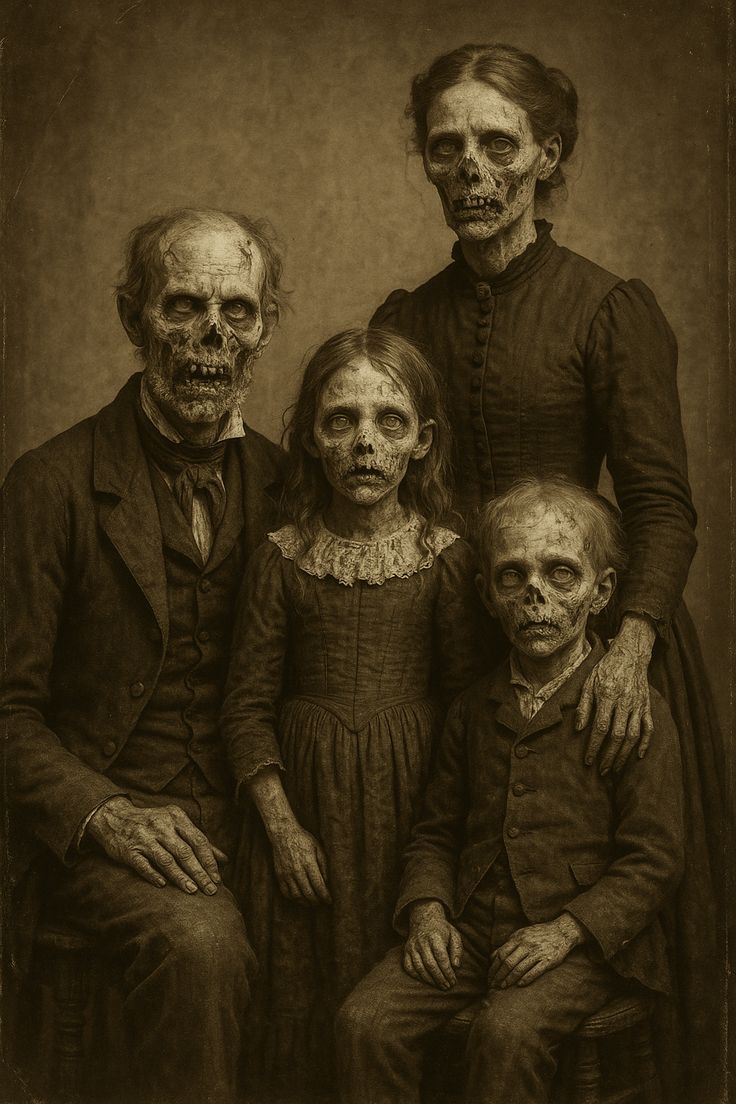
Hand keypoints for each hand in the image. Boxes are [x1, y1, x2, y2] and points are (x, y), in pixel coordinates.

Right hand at [87, 796, 226, 893]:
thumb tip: (224, 860)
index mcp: (176, 817)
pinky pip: (142, 864)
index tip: (218, 879)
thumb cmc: (153, 824)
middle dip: (199, 872)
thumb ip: (199, 841)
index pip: (198, 840)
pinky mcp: (129, 850)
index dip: (209, 860)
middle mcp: (161, 825)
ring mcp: (144, 837)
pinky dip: (153, 874)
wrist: (115, 818)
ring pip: (166, 859)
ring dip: (180, 876)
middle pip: (185, 852)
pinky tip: (163, 886)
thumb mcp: (176, 825)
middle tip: (210, 891)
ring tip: (192, 891)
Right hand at [270, 822, 330, 905]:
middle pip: (308, 893)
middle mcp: (297, 870)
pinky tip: (299, 898)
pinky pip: (286, 892)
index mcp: (309, 863)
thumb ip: (324, 865)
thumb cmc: (303, 840)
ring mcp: (287, 874)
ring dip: (305, 902)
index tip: (330, 901)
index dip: (325, 896)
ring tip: (311, 903)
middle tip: (322, 903)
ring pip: (296, 895)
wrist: (283, 834)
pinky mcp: (279, 875)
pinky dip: (293, 898)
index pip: (319, 886)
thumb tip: (327, 882)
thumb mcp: (318, 848)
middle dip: (317, 901)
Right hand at [403, 900, 462, 989]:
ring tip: (440, 986)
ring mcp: (412, 947)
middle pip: (430, 965)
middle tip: (448, 987)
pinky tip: (427, 980)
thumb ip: (457, 950)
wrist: (423, 918)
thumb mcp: (454, 935)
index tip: (454, 981)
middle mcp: (422, 942)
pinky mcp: (406, 951)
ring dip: (430, 980)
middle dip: (440, 979)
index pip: (441, 958)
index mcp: (435, 937)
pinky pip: (409, 967)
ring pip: (419, 968)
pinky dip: (417, 977)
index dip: (447, 972)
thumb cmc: (442, 930)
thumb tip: (456, 967)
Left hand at [489, 914, 584, 988]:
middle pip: (508, 963)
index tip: (490, 976)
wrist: (561, 932)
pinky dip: (525, 979)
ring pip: (519, 969)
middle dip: (499, 975)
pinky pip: (535, 972)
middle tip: (493, 985)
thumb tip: (493, 957)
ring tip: (503, 987)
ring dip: (509, 979)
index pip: (501, 954)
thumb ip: (508, 944)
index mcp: (518, 938)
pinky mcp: (548, 961)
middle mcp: (527, 945)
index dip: (494, 967)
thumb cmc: (538, 934)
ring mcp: (537, 953)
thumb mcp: (521, 934)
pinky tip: (519, 985)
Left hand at [575, 614, 655, 773]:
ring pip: (633, 736)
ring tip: (615, 769)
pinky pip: (649, 728)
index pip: (600, 727)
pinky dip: (645, 744)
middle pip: (618, 736)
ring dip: (624, 755)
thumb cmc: (605, 669)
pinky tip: (638, 757)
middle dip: (608, 756)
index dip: (594, 746)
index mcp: (608, 695)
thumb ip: (583, 706)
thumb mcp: (588, 682)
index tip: (588, 760)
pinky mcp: (647, 707)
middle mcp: (625, 702)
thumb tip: (579, 729)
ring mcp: (638, 706)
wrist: (630, 655)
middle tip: (601, 771)